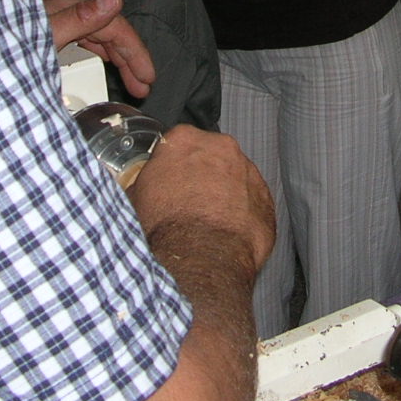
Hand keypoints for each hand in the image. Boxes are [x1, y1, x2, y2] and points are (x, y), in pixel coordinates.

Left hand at [45, 0, 155, 97]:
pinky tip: (99, 59)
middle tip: (142, 87)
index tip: (148, 78)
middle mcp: (65, 9)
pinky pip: (80, 39)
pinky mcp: (43, 28)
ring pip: (96, 36)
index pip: (116, 28)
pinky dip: (96, 52)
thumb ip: (79, 18)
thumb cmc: (1, 47)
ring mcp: (54, 17)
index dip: (136, 53)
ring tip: (128, 80)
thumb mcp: (44, 36)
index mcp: (69, 8)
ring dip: (115, 57)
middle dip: (130, 60)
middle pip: (108, 32)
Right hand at [130, 124, 274, 273]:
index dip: (172, 165)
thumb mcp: (134, 198)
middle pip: (210, 156)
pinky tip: (226, 232)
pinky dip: (242, 213)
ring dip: (224, 193)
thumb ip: (145, 181)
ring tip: (207, 222)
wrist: (201, 260)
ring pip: (234, 177)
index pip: (177, 144)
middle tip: (187, 202)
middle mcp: (221, 148)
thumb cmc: (165, 228)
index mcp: (184, 139)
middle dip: (202, 175)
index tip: (169, 181)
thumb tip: (141, 186)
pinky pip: (252, 202)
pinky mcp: (266, 199)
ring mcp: (248, 171)